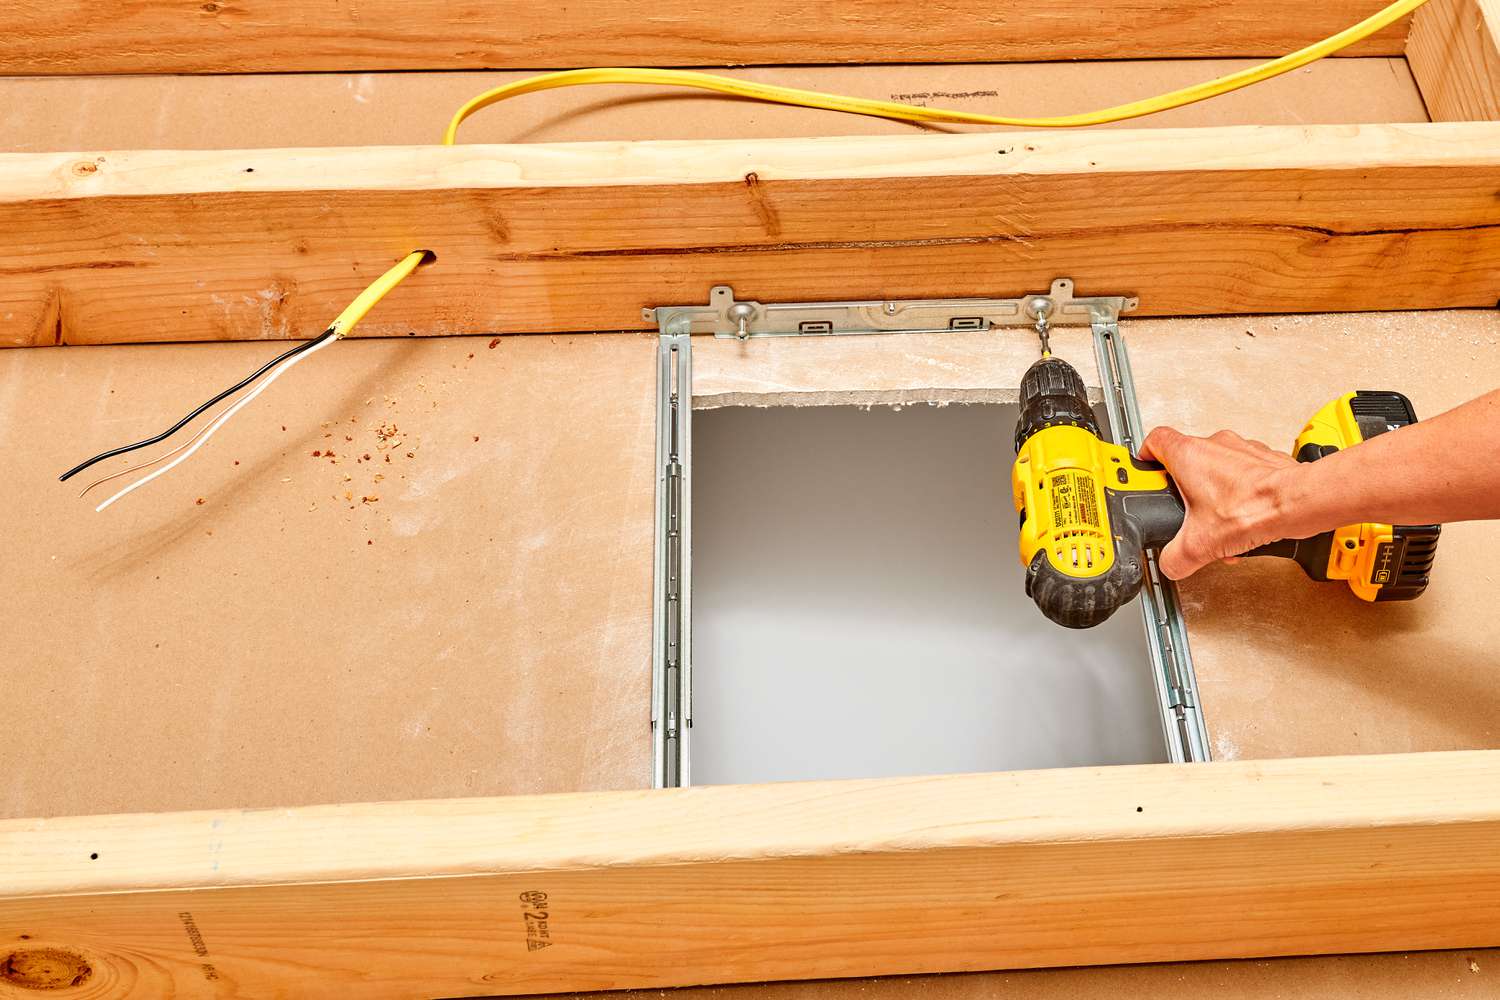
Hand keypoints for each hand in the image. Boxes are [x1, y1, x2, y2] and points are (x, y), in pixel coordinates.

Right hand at [1136, 427, 1304, 580]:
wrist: (1296, 504)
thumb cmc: (1252, 508)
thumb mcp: (1198, 545)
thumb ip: (1174, 558)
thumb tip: (1169, 564)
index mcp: (1189, 455)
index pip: (1155, 439)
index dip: (1146, 454)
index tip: (1144, 469)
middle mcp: (1215, 445)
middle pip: (1187, 457)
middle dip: (1184, 487)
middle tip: (1184, 508)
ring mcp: (1242, 450)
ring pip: (1218, 466)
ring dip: (1215, 492)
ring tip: (1219, 520)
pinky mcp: (1265, 460)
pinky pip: (1244, 473)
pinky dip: (1241, 492)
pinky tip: (1243, 517)